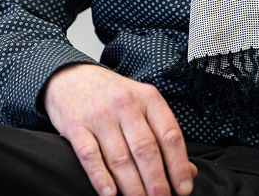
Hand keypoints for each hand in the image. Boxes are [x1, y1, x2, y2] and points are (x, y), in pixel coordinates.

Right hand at [44, 63, 196, 195]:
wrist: (69, 76)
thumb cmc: (111, 96)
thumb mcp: (142, 105)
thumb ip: (163, 135)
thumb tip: (188, 172)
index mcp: (147, 97)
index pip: (169, 135)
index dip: (178, 166)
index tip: (183, 189)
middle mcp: (124, 104)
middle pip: (146, 149)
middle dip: (156, 182)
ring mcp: (98, 114)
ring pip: (120, 158)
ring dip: (132, 187)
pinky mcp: (75, 125)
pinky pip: (90, 156)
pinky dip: (100, 178)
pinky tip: (110, 194)